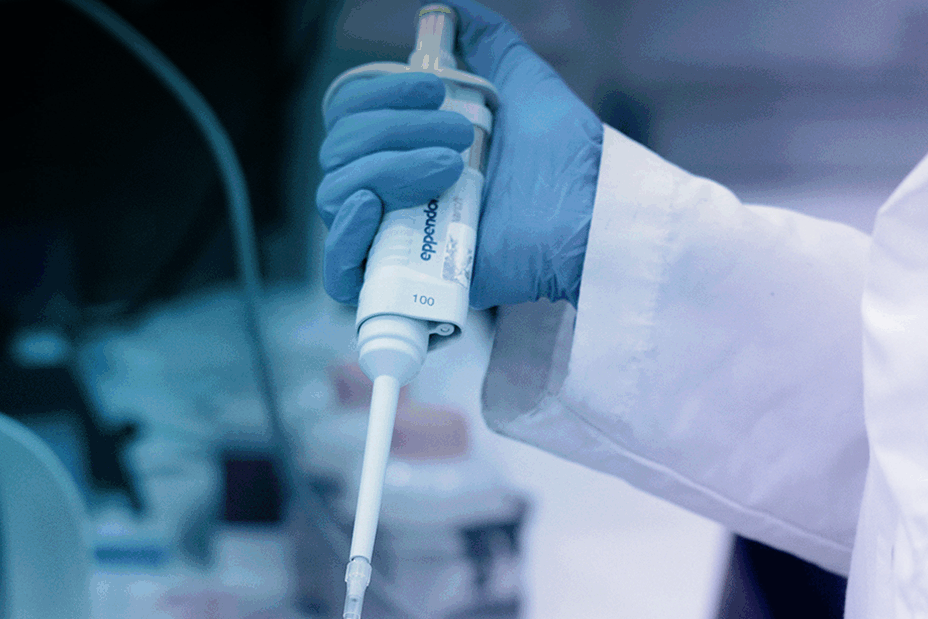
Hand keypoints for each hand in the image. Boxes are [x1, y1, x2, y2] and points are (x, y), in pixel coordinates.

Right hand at [317, 1, 602, 307]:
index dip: (378, 94)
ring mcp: (401, 237)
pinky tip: (372, 207)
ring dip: (387, 168)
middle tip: (460, 138)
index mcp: (412, 146)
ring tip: (451, 169)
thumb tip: (451, 8)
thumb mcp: (523, 83)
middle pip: (339, 152)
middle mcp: (398, 190)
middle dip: (392, 130)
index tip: (437, 87)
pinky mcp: (410, 282)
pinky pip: (340, 270)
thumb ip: (486, 43)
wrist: (589, 215)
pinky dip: (344, 237)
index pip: (349, 116)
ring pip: (338, 196)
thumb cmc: (566, 157)